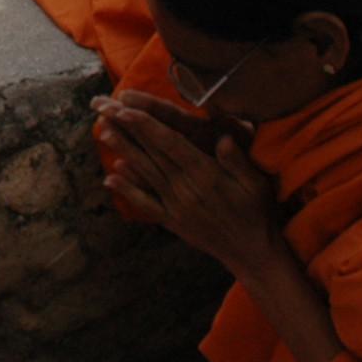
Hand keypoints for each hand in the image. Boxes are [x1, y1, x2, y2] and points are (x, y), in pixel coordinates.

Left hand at [94, 93, 288, 276]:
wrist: (251, 253)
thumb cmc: (257, 213)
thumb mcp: (257, 184)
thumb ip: (237, 161)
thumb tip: (223, 138)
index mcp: (205, 175)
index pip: (170, 144)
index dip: (146, 125)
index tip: (125, 109)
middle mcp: (185, 189)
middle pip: (150, 154)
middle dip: (126, 129)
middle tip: (104, 110)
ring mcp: (176, 206)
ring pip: (144, 174)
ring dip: (122, 152)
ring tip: (103, 132)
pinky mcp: (172, 221)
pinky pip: (145, 203)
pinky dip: (127, 190)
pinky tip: (110, 178)